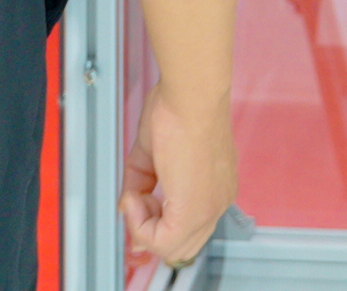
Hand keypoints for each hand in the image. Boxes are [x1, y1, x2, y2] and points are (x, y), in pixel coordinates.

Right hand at [121, 78, 236, 270]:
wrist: (191, 96)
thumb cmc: (179, 108)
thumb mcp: (152, 153)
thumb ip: (141, 184)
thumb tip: (128, 206)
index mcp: (216, 187)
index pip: (187, 226)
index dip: (155, 222)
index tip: (136, 200)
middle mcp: (218, 203)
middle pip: (181, 245)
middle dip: (149, 228)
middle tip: (135, 199)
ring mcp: (209, 210)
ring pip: (172, 249)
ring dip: (144, 227)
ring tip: (136, 194)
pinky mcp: (194, 212)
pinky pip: (161, 241)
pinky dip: (139, 224)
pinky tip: (134, 196)